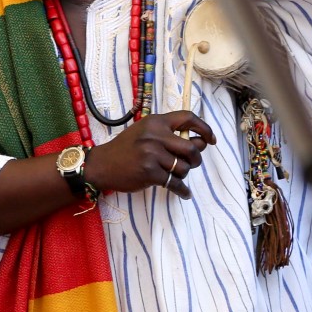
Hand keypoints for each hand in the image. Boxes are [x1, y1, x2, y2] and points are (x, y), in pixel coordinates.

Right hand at [83, 110, 216, 200]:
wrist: (101, 166)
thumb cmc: (124, 149)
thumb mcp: (143, 132)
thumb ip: (166, 133)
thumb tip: (198, 143)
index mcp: (155, 122)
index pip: (188, 118)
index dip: (204, 129)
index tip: (210, 140)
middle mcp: (154, 136)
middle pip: (192, 148)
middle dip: (196, 159)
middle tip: (191, 164)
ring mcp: (152, 154)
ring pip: (184, 167)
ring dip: (182, 174)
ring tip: (173, 176)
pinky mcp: (150, 172)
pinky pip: (175, 183)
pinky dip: (181, 190)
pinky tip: (184, 193)